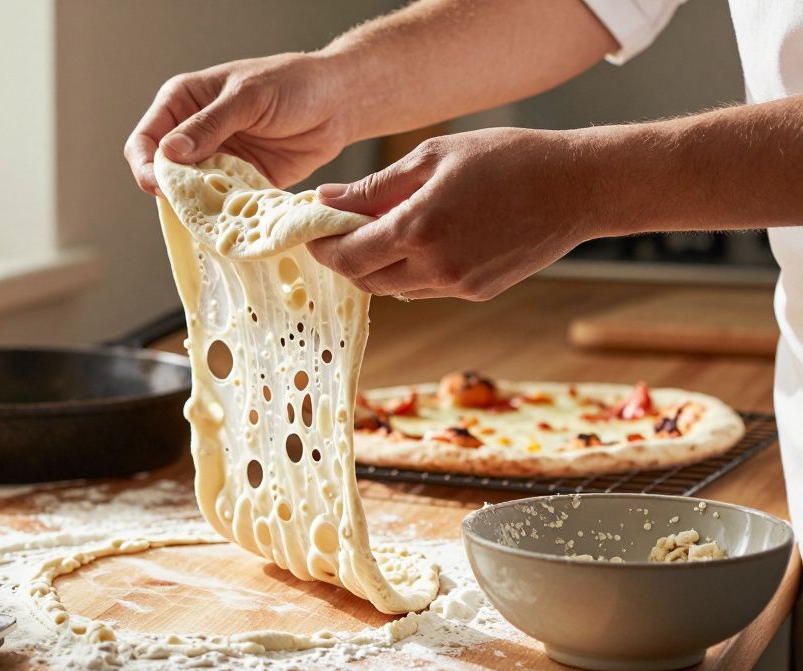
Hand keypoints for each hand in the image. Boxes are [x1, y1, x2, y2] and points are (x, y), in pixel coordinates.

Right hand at [124, 53, 349, 194]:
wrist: (339, 103)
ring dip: (198, 208)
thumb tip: (169, 152)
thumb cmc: (294, 84)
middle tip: (191, 205)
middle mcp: (192, 134)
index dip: (146, 166)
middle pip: (162, 174)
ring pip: (189, 194)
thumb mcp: (248, 98)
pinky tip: (233, 220)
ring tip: (213, 216)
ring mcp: (214, 161)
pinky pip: (220, 206)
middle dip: (172, 192)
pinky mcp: (237, 184)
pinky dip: (223, 215)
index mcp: (183, 102)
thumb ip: (209, 125)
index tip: (160, 186)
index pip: (145, 140)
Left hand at [307, 128, 597, 300]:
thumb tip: (326, 199)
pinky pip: (424, 288)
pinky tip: (419, 241)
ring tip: (378, 231)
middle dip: (343, 258)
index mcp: (418, 228)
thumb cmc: (508, 158)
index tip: (313, 230)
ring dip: (375, 265)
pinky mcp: (476, 292)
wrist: (578, 187)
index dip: (322, 246)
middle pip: (364, 279)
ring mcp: (457, 285)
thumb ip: (374, 186)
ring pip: (392, 288)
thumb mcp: (433, 158)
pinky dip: (408, 270)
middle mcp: (435, 266)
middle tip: (337, 232)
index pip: (347, 255)